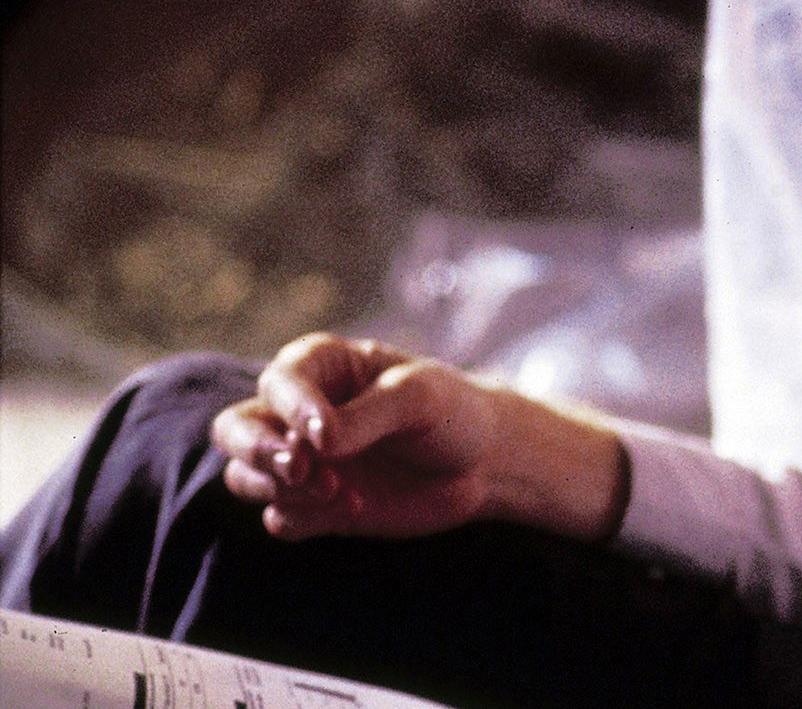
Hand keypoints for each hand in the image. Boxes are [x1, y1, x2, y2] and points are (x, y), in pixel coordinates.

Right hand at [213, 334, 499, 540]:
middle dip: (257, 451)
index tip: (327, 436)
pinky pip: (279, 518)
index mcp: (323, 367)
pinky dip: (302, 518)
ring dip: (280, 490)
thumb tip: (316, 444)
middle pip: (234, 429)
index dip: (293, 409)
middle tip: (301, 470)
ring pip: (245, 476)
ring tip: (339, 492)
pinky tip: (353, 507)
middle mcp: (299, 413)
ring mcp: (302, 461)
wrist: (483, 463)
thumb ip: (368, 414)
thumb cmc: (452, 412)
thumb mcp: (422, 397)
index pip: (279, 382)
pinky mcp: (313, 506)